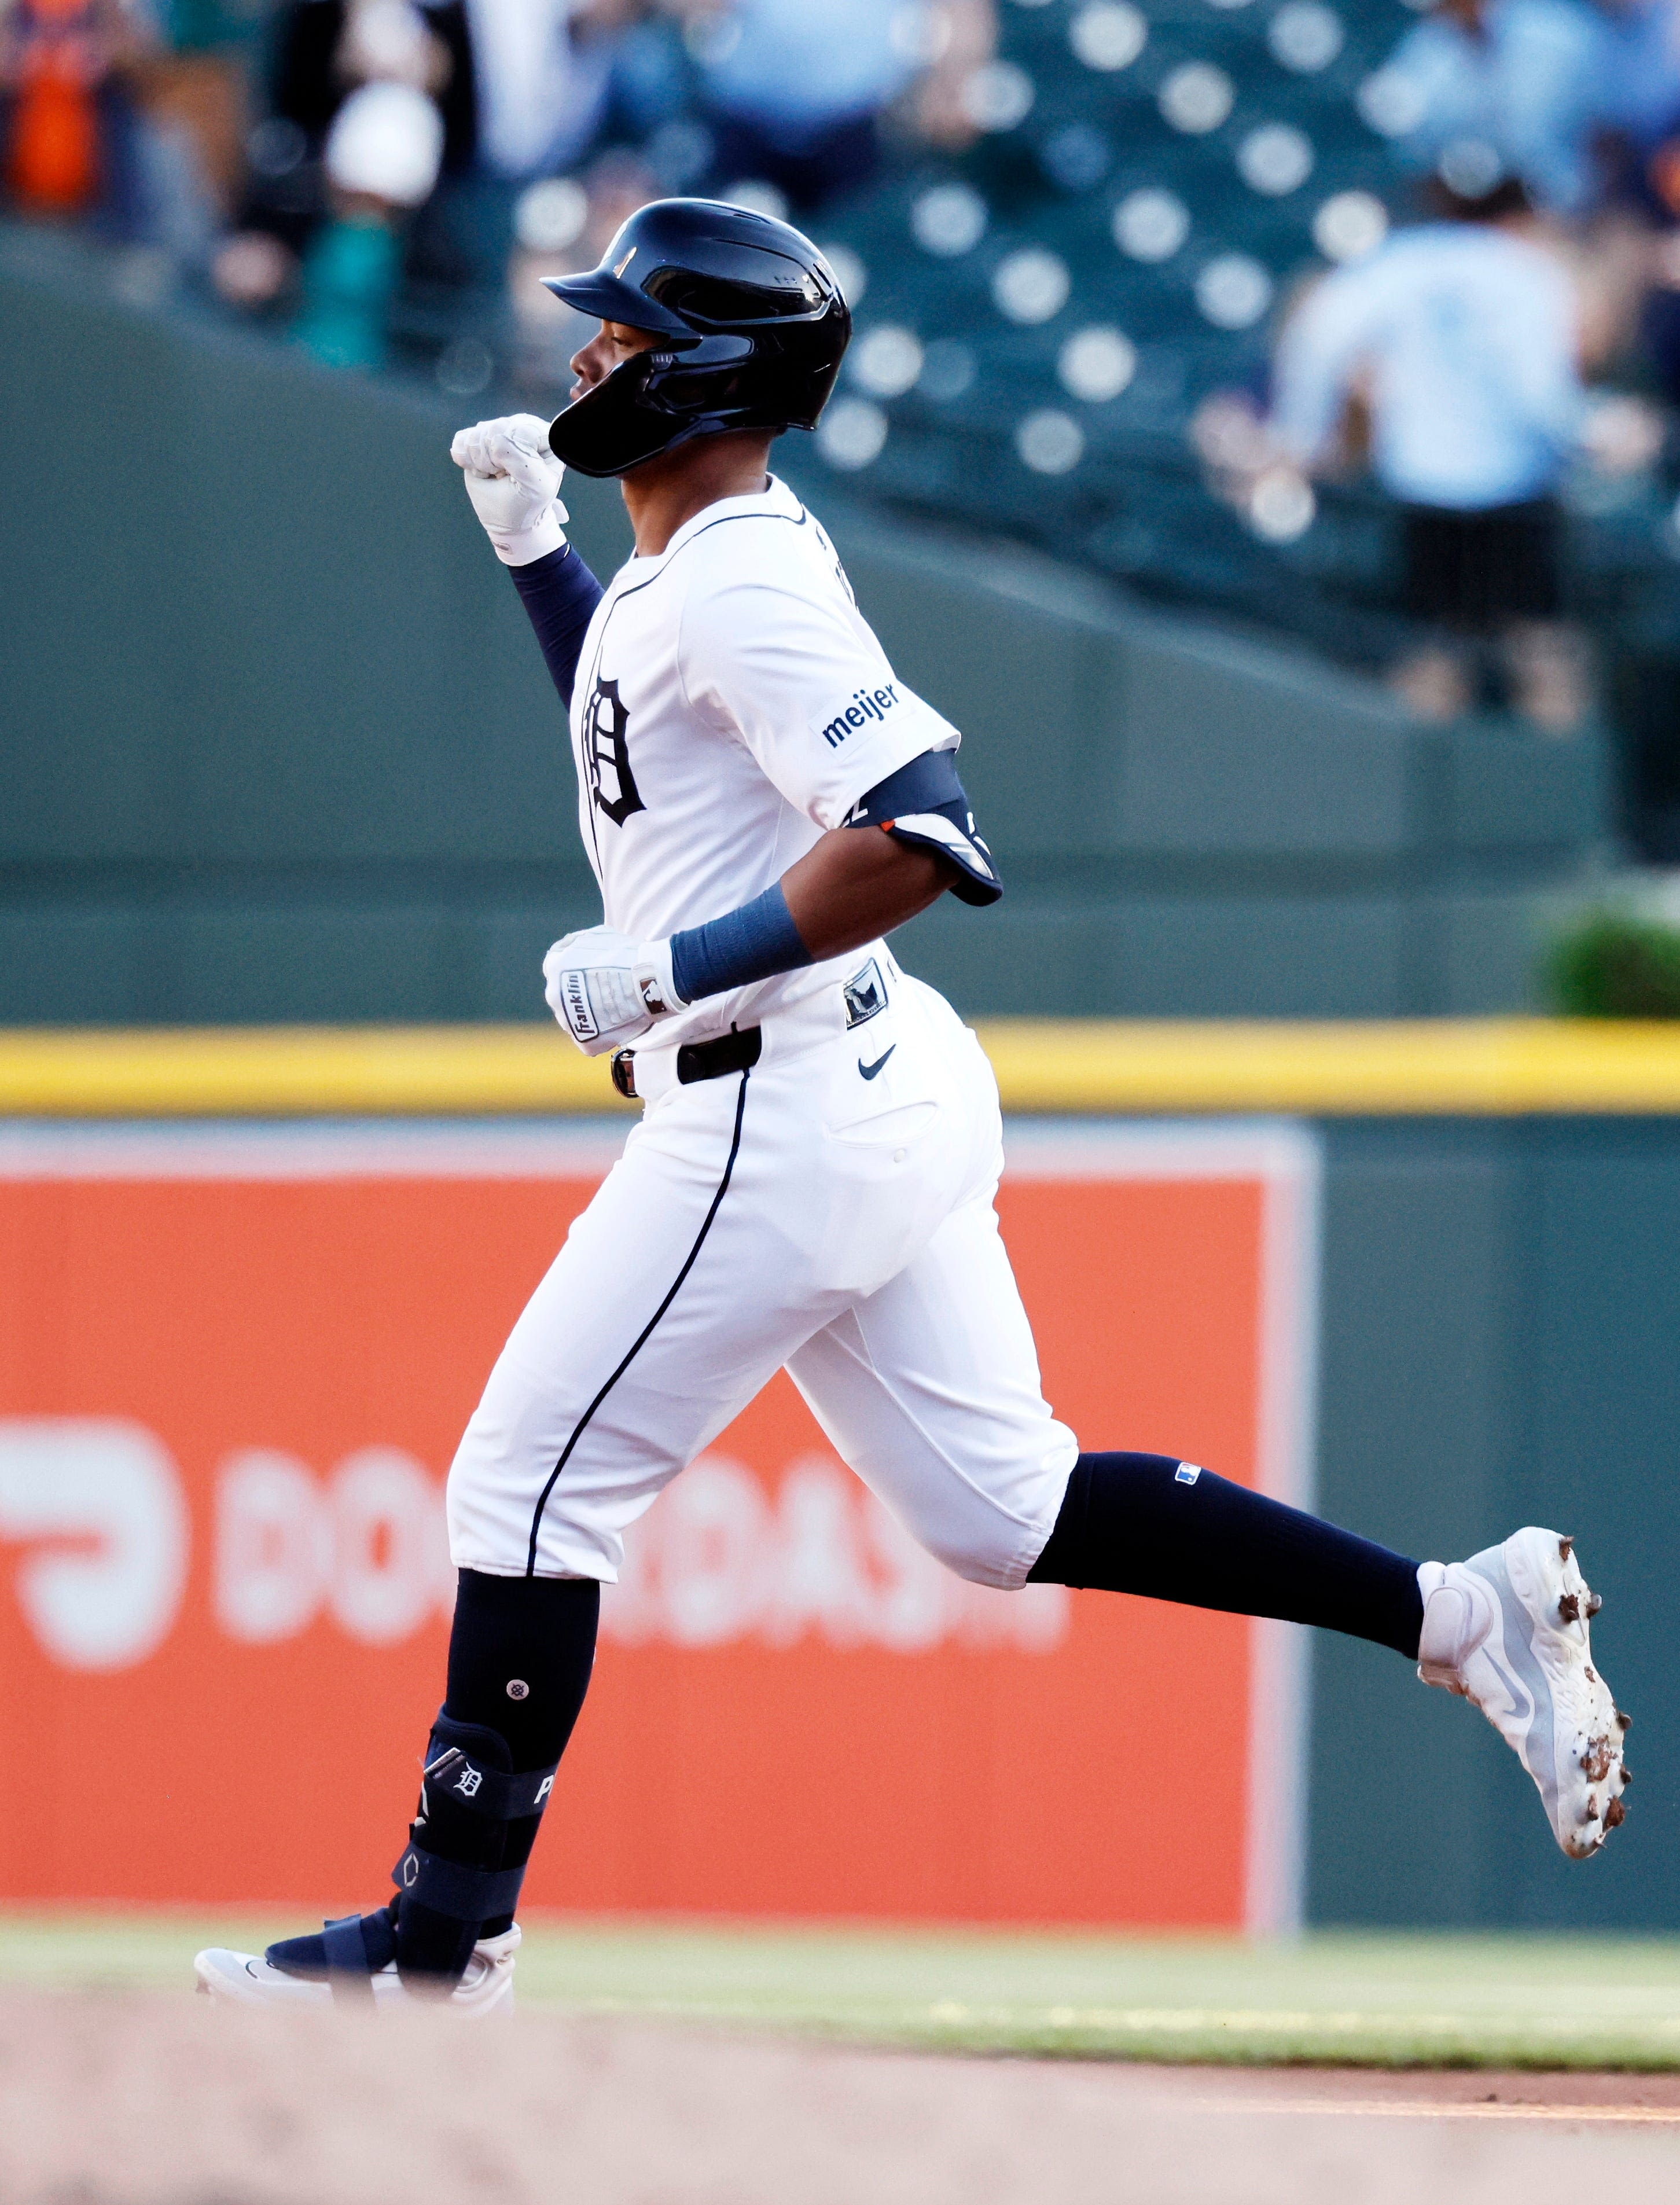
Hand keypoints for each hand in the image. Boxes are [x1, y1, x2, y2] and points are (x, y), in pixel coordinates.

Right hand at [450, 414, 568, 565]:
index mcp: (545, 437)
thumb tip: (495, 440)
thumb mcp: (535, 486)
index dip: (512, 453)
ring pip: (478, 433)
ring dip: (480, 462)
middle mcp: (522, 427)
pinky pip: (462, 439)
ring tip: (494, 474)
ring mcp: (498, 429)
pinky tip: (481, 471)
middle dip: (494, 460)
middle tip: (504, 477)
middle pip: (497, 429)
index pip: (522, 430)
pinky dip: (466, 460)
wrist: (509, 518)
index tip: (514, 474)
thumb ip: (522, 460)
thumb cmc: (528, 503)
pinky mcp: (477, 436)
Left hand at [542, 927, 685, 1055]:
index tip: (593, 975)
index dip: (576, 972)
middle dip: (581, 995)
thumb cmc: (626, 955)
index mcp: (555, 967)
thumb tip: (566, 947)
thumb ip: (574, 942)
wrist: (648, 981)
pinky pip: (589, 1039)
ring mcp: (568, 1021)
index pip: (557, 970)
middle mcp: (554, 995)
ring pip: (575, 1019)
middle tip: (606, 992)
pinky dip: (601, 1034)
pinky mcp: (585, 1042)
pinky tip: (617, 1024)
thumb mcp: (595, 935)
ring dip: (590, 1015)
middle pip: (564, 997)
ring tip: (614, 1009)